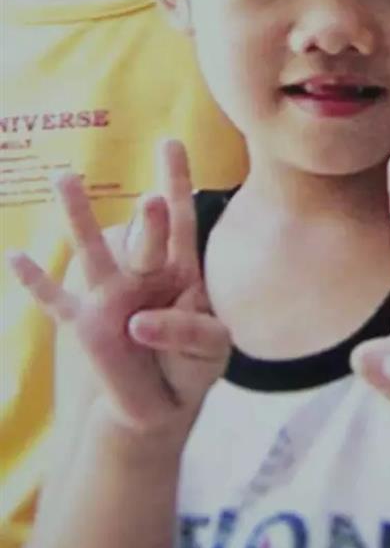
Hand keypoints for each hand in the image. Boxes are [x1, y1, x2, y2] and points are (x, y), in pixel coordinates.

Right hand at [7, 140, 229, 436]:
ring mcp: (111, 297)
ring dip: (80, 218)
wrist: (164, 403)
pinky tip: (15, 256)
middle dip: (149, 222)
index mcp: (180, 271)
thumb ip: (188, 330)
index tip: (171, 143)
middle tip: (151, 201)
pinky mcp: (86, 325)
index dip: (178, 184)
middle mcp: (144, 275)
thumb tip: (138, 321)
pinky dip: (37, 283)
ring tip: (65, 178)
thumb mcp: (212, 348)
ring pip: (94, 252)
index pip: (181, 222)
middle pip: (145, 240)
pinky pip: (56, 301)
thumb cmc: (194, 364)